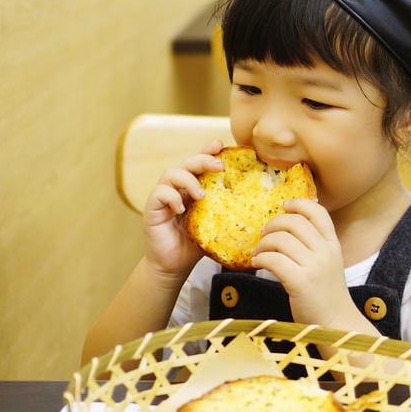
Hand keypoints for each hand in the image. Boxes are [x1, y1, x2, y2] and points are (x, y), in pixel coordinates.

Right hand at [141, 139, 223, 280]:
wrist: (174, 266)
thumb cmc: (195, 245)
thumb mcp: (216, 225)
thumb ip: (228, 213)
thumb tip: (259, 208)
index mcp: (192, 188)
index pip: (199, 163)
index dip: (208, 150)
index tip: (221, 145)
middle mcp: (177, 188)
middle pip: (187, 163)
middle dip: (203, 159)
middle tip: (219, 166)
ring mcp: (163, 197)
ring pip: (171, 173)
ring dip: (188, 180)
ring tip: (201, 195)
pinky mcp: (151, 209)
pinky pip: (159, 193)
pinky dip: (171, 197)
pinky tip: (181, 209)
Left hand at [251, 198, 358, 326]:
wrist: (336, 324)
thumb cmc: (326, 294)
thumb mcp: (328, 263)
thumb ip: (315, 244)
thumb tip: (288, 225)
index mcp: (333, 244)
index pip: (318, 212)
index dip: (299, 204)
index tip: (284, 205)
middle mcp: (325, 252)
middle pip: (294, 222)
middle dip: (273, 224)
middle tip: (264, 234)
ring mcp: (314, 267)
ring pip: (280, 240)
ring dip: (263, 244)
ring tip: (259, 253)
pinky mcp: (300, 282)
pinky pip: (274, 259)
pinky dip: (261, 258)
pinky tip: (258, 262)